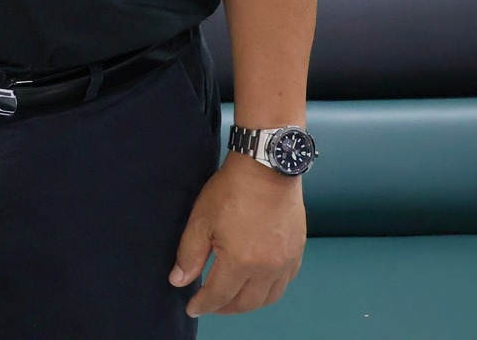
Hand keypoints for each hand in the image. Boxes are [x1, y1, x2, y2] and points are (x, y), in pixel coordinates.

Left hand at [170, 155, 305, 315]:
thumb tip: (179, 281)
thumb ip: (189, 255)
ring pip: (268, 297)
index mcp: (240, 261)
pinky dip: (268, 290)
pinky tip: (256, 284)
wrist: (266, 169)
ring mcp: (286, 261)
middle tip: (210, 305)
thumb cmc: (231, 191)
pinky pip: (284, 283)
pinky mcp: (297, 252)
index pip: (219, 295)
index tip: (192, 308)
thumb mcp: (200, 221)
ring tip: (231, 298)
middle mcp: (267, 268)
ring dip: (248, 303)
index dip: (203, 305)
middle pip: (245, 302)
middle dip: (224, 308)